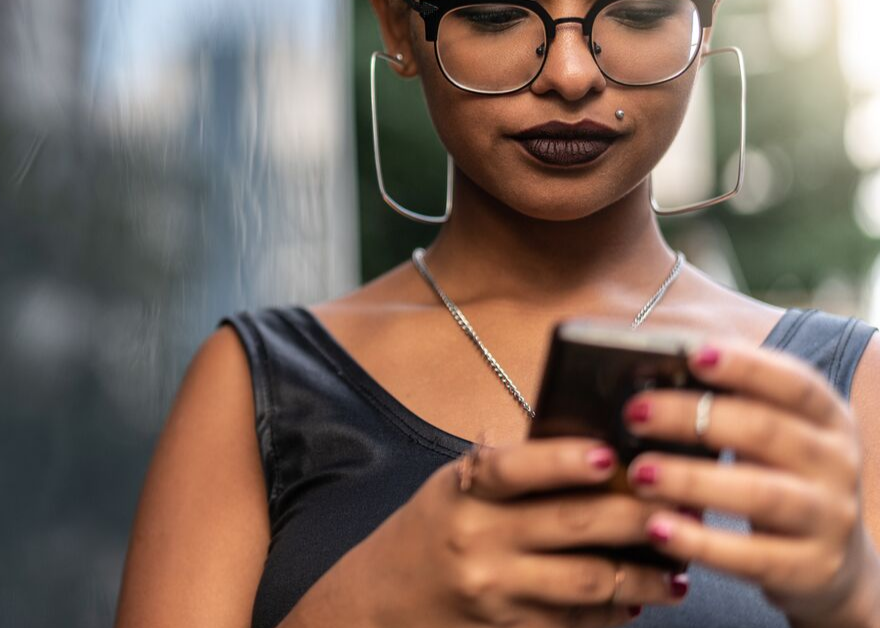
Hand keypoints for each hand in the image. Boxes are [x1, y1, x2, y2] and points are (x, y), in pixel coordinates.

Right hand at [293, 437, 688, 627]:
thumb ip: (510, 471)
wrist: (380, 601)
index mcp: (463, 492)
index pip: (513, 467)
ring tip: (679, 567)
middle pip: (572, 525)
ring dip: (645, 576)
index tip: (610, 456)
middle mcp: (477, 539)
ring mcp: (496, 591)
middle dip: (637, 517)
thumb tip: (595, 452)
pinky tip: (641, 601)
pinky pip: (578, 622)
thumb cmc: (431, 531)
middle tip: (682, 507)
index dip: (563, 460)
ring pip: (589, 582)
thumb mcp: (454, 489)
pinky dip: (616, 612)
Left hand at [624, 341, 879, 625]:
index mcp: (827, 417)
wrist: (832, 560)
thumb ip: (726, 402)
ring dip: (692, 480)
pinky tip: (657, 529)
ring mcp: (829, 518)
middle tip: (635, 413)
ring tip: (639, 473)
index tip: (694, 354)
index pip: (793, 382)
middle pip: (766, 431)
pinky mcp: (811, 569)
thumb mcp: (771, 435)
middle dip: (694, 418)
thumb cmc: (777, 477)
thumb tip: (648, 366)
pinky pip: (752, 557)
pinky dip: (701, 543)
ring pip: (761, 495)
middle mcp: (836, 463)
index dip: (746, 366)